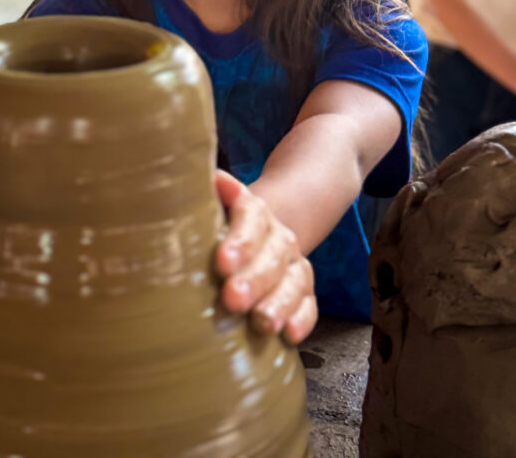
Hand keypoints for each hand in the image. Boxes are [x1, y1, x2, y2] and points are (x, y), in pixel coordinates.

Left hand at [214, 170, 316, 343]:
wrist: (254, 233)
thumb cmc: (217, 226)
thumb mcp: (209, 207)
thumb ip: (207, 196)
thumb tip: (211, 180)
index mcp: (253, 211)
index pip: (251, 218)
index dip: (240, 240)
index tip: (222, 261)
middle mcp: (277, 236)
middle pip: (271, 255)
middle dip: (254, 279)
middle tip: (233, 299)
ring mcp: (292, 264)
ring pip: (294, 281)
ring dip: (278, 303)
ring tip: (262, 323)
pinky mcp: (303, 291)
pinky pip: (308, 304)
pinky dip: (301, 319)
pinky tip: (290, 334)